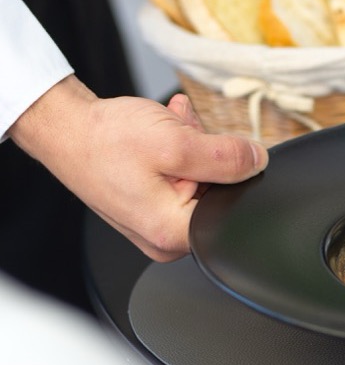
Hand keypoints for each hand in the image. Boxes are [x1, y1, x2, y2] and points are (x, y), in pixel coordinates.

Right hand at [10, 76, 267, 261]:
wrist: (66, 128)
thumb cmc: (105, 140)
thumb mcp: (175, 142)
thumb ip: (225, 157)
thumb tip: (258, 162)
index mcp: (174, 233)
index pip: (233, 208)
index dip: (230, 170)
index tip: (208, 148)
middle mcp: (167, 237)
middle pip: (219, 192)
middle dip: (208, 152)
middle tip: (183, 132)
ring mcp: (159, 222)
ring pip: (203, 178)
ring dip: (195, 144)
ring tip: (169, 127)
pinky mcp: (154, 205)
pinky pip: (185, 176)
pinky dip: (181, 148)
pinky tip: (166, 131)